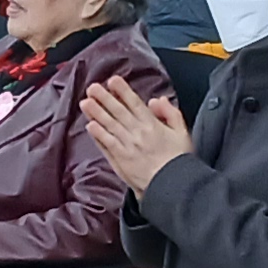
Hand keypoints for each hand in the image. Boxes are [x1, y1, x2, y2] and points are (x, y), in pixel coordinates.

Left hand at [80, 76, 195, 195]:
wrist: (172, 186)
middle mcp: (137, 133)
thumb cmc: (178, 161)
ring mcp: (127, 146)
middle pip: (118, 111)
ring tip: (85, 102)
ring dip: (97, 113)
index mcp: (153, 125)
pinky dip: (98, 135)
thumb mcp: (182, 133)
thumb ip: (170, 113)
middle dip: (105, 98)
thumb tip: (157, 100)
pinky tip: (90, 125)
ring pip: (109, 125)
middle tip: (92, 87)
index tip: (112, 80)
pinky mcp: (120, 160)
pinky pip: (107, 145)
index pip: (134, 103)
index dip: (122, 91)